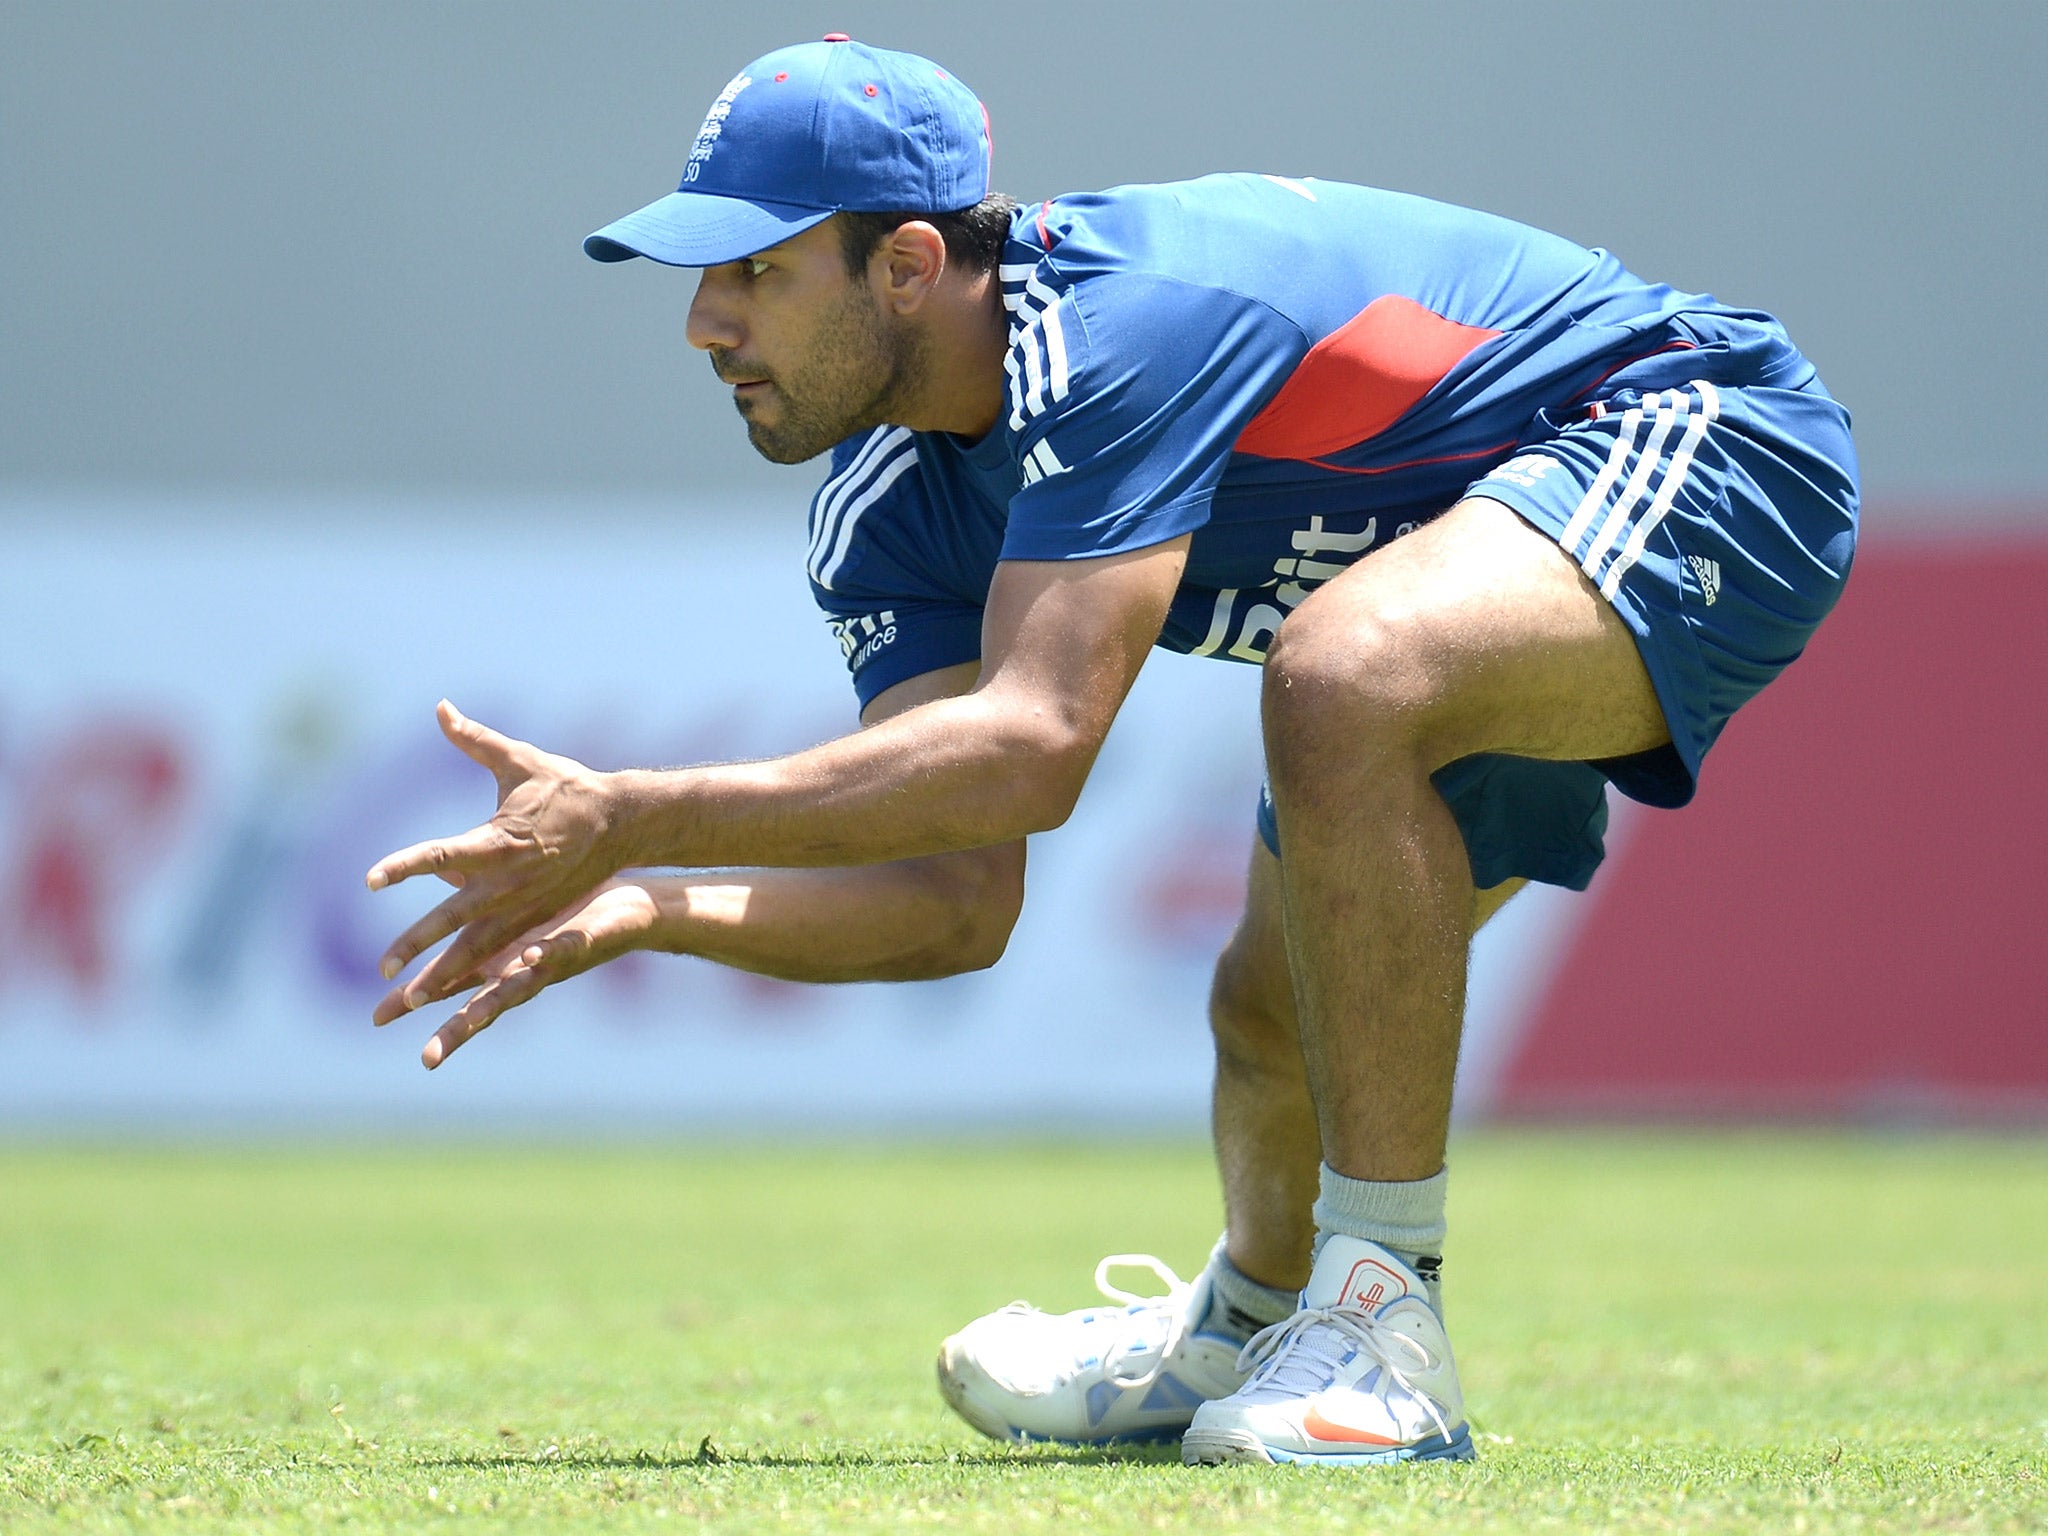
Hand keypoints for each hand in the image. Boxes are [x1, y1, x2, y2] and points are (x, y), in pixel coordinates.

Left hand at [367, 701, 627, 1023]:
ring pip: (477, 947)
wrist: (623, 822)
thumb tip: (441, 707)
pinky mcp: (538, 916)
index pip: (441, 855)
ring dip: (443, 974)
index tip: (370, 880)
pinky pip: (500, 950)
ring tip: (409, 1000)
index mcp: (499, 842)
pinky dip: (474, 973)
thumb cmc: (568, 787)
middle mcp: (509, 881)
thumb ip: (475, 739)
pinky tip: (450, 993)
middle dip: (419, 943)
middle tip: (383, 969)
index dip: (405, 866)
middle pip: (454, 918)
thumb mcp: (521, 760)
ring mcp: (526, 905)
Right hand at [400, 879, 662, 1068]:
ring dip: (496, 1007)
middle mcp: (520, 972)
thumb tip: (439, 873)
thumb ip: (475, 892)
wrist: (627, 908)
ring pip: (519, 992)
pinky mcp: (580, 944)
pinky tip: (532, 956)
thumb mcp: (512, 901)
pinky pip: (563, 951)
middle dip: (454, 1031)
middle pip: (479, 1008)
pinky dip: (548, 956)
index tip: (378, 1019)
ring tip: (471, 1022)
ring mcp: (550, 965)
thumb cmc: (568, 911)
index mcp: (498, 961)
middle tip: (428, 1057)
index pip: (447, 988)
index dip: (414, 1001)